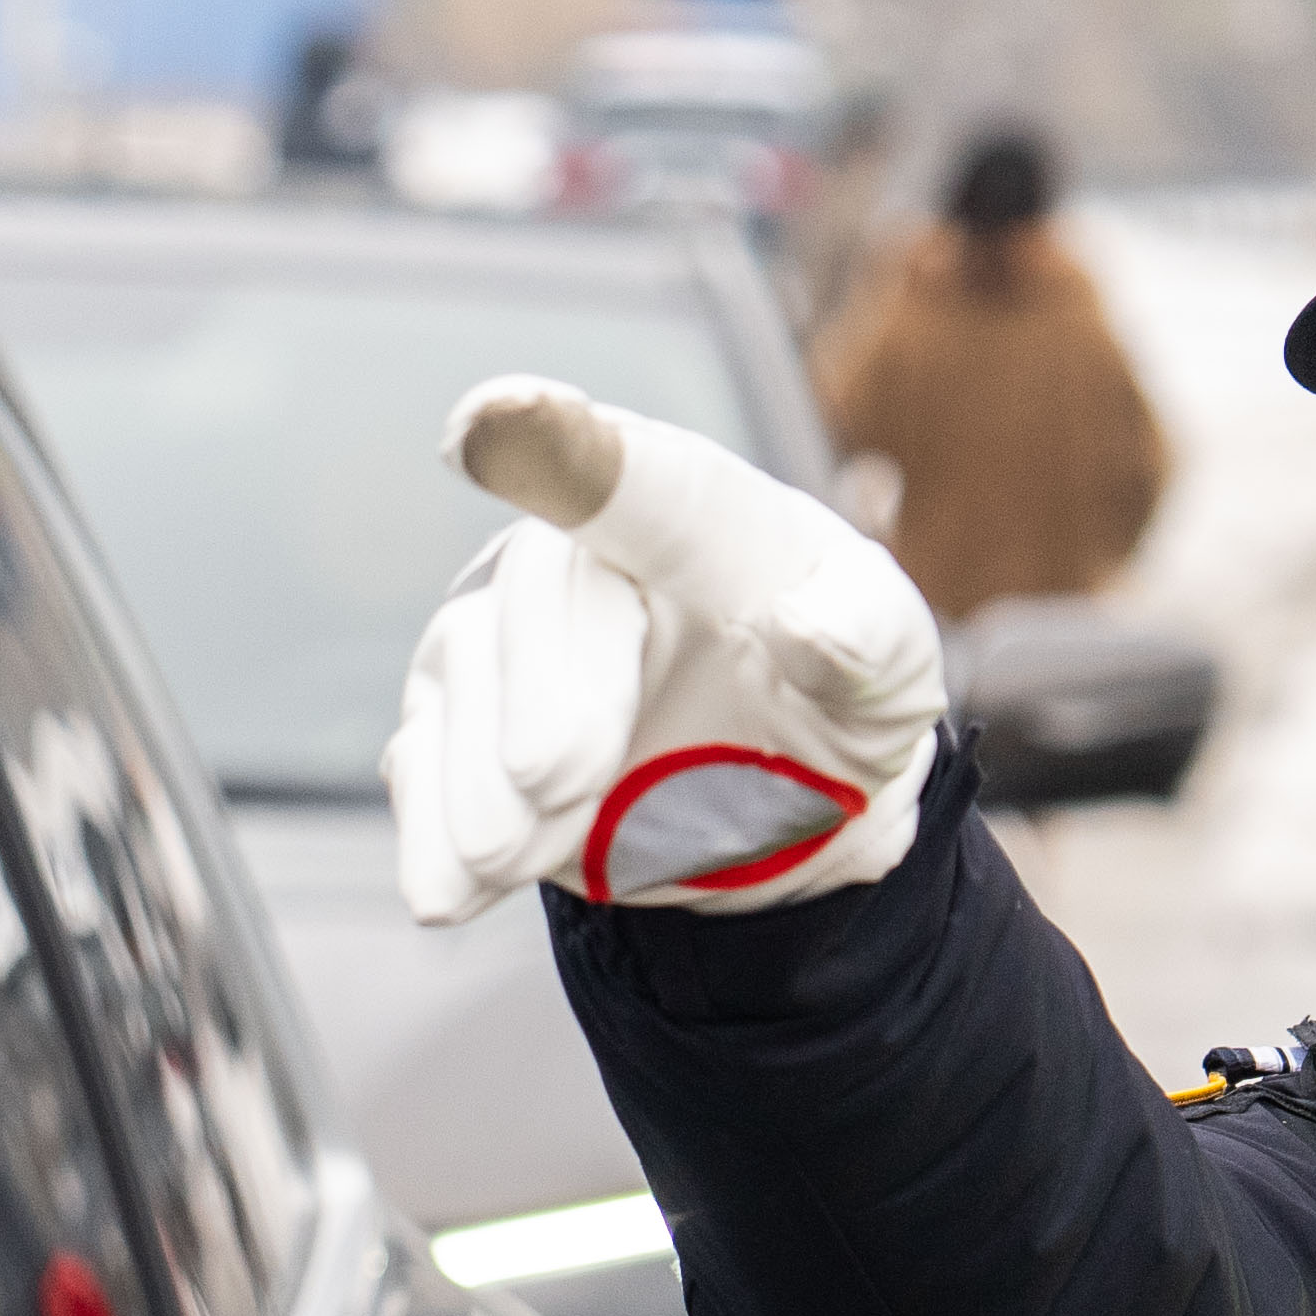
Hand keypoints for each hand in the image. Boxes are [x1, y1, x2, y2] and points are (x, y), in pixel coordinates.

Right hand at [383, 379, 947, 924]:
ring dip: (479, 773)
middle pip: (534, 589)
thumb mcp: (891, 683)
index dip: (560, 448)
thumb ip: (872, 641)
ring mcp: (515, 629)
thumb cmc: (839, 700)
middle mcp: (592, 549)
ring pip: (463, 667)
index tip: (486, 424)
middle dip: (537, 694)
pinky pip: (424, 753)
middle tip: (562, 790)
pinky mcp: (468, 714)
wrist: (780, 799)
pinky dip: (430, 825)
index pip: (640, 480)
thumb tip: (815, 627)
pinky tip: (450, 891)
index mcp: (707, 518)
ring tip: (523, 855)